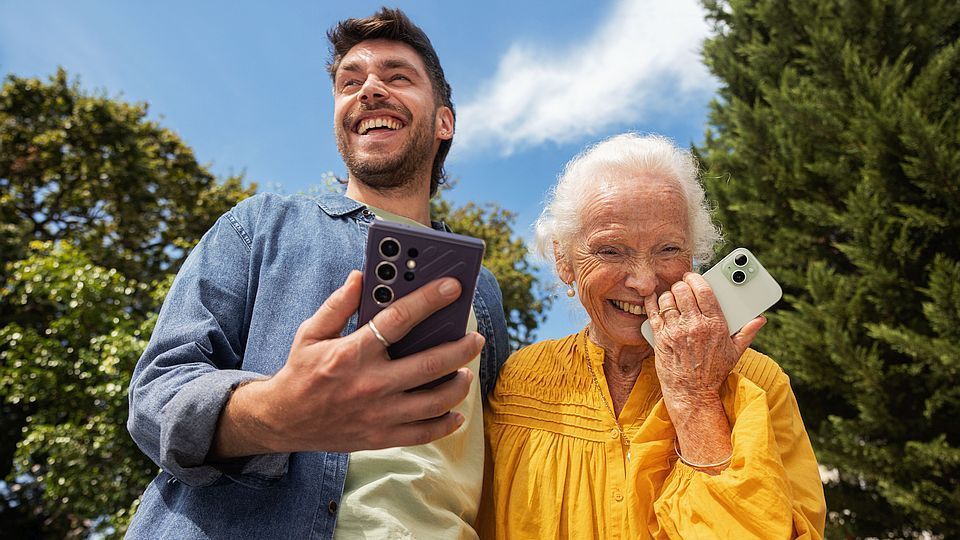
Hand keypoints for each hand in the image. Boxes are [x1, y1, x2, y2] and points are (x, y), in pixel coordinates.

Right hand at [211, 270, 484, 457]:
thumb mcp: (311, 332)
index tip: (453, 288)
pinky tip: (455, 410)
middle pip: (430, 364)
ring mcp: (378, 415)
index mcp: (353, 353)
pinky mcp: (381, 438)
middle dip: (461, 348)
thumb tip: (362, 277)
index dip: (429, 300)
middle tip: (475, 339)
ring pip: (435, 401)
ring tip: (466, 371)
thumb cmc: (301, 371)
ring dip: (459, 385)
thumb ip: (338, 304)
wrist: (282, 420)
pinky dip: (446, 423)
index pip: (399, 320)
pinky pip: (424, 433)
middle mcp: (370, 385)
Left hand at [643, 272, 764, 416]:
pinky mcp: (660, 338)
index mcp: (715, 325)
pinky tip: (653, 298)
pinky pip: (653, 313)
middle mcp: (695, 326)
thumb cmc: (714, 372)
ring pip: (667, 299)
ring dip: (669, 295)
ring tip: (672, 297)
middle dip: (682, 285)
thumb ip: (747, 332)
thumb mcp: (735, 352)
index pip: (704, 291)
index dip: (696, 279)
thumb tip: (760, 318)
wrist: (692, 393)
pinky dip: (652, 302)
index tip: (693, 277)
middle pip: (683, 291)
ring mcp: (675, 331)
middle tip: (682, 287)